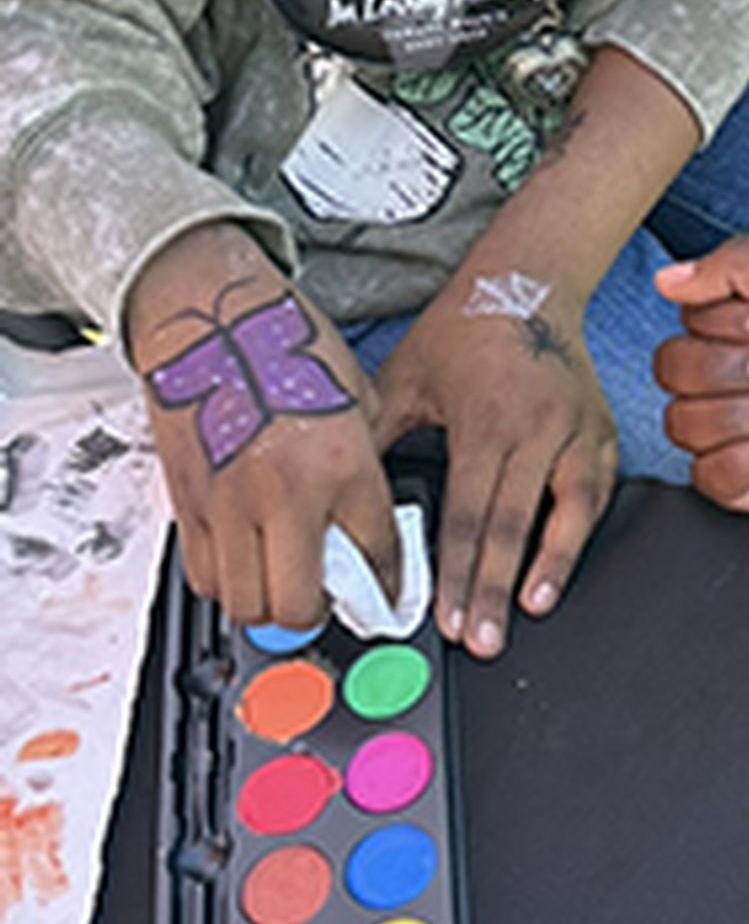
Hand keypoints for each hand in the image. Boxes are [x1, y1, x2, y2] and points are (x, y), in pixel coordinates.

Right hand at [129, 225, 397, 632]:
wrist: (206, 311)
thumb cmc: (283, 341)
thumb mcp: (356, 396)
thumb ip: (364, 464)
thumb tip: (368, 521)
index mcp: (340, 461)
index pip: (376, 553)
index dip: (388, 582)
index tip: (389, 592)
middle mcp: (283, 491)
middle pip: (301, 603)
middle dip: (323, 612)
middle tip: (330, 597)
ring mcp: (227, 502)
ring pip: (247, 603)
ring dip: (271, 605)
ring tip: (286, 582)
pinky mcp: (186, 503)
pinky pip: (205, 576)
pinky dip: (228, 583)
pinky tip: (246, 562)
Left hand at [371, 276, 618, 656]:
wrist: (530, 281)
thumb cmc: (464, 328)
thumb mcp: (404, 376)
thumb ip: (378, 439)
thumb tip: (343, 498)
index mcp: (487, 417)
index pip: (469, 513)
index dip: (456, 571)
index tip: (445, 615)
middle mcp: (539, 427)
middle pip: (513, 526)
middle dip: (493, 590)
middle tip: (480, 640)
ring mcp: (578, 432)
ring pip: (566, 515)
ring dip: (547, 571)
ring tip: (529, 613)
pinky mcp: (602, 434)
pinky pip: (594, 498)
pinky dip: (579, 538)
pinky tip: (559, 573)